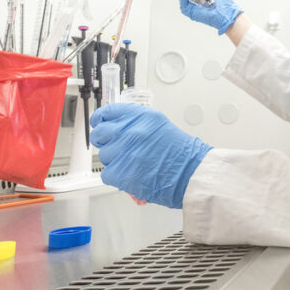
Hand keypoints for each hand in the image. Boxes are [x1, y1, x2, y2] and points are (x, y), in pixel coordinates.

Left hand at [90, 103, 211, 208]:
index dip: (101, 120)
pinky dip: (116, 176)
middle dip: (104, 141)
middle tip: (115, 148)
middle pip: (100, 134)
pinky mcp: (121, 172)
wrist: (190, 173)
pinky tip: (130, 174)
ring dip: (114, 161)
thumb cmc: (180, 153)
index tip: (99, 123)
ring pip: (104, 155)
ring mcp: (125, 151)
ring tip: (132, 163)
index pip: (108, 113)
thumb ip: (137, 123)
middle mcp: (131, 131)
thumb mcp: (159, 126)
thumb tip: (117, 126)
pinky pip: (107, 173)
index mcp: (140, 117)